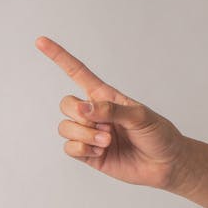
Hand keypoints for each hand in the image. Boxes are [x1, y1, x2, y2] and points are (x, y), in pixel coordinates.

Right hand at [35, 36, 186, 189]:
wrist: (166, 165)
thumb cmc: (158, 134)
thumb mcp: (140, 116)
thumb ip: (110, 110)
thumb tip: (83, 108)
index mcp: (105, 96)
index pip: (77, 73)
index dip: (59, 57)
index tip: (40, 42)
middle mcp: (94, 113)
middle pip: (66, 103)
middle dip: (79, 114)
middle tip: (104, 127)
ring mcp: (89, 134)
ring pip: (65, 127)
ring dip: (85, 136)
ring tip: (107, 142)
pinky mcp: (87, 154)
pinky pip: (69, 148)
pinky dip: (82, 150)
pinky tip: (100, 152)